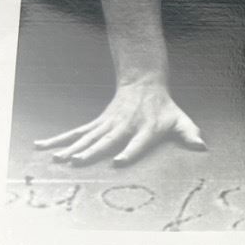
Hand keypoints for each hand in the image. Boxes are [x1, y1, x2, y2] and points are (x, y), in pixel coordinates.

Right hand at [35, 81, 205, 166]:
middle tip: (76, 162)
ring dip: (70, 148)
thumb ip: (190, 133)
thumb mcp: (181, 119)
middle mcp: (124, 126)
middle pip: (106, 140)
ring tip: (56, 159)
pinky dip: (59, 139)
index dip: (129, 151)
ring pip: (86, 137)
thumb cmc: (165, 108)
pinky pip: (76, 132)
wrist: (144, 83)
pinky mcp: (97, 124)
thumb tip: (202, 146)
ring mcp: (107, 124)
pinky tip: (41, 146)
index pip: (137, 142)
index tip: (118, 161)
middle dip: (91, 152)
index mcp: (145, 128)